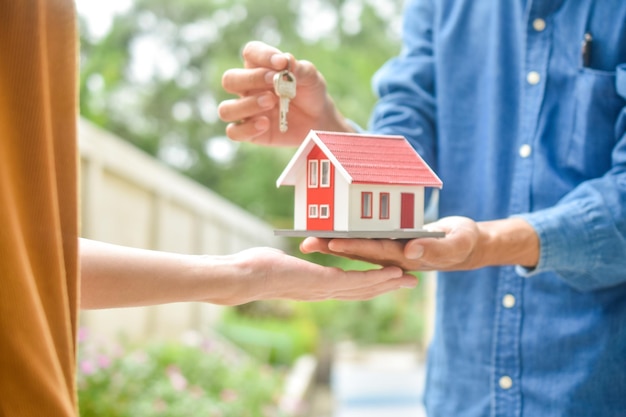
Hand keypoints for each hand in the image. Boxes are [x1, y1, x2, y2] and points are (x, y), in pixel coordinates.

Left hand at [206, 247, 416, 304]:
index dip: (370, 285)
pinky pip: (356, 280)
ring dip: (388, 284)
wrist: (241, 278)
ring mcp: (324, 289)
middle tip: (410, 283)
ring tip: (410, 279)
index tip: (387, 279)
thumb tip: (285, 259)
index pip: (348, 289)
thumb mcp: (278, 264)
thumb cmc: (253, 269)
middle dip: (387, 288)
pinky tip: (392, 272)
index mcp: (314, 288)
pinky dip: (377, 277)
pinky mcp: (323, 283)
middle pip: (363, 292)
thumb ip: (290, 264)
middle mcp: (322, 293)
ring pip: (365, 288)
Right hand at [217, 41, 351, 146]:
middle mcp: (247, 88)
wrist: (319, 120)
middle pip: (230, 79)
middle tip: (273, 82)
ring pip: (226, 109)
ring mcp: (246, 111)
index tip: (281, 63)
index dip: (262, 55)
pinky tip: (266, 124)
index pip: (250, 53)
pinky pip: (234, 132)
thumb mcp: (311, 77)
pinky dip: (247, 129)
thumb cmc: (311, 93)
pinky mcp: (249, 132)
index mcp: (260, 67)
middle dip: (250, 79)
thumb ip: (300, 68)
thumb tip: (286, 60)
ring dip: (246, 105)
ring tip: (271, 102)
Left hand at [300, 217, 483, 271]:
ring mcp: (390, 253)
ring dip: (332, 245)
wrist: (465, 246)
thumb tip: (410, 252)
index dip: (352, 246)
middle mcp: (392, 258)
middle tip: (306, 243)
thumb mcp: (457, 242)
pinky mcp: (389, 246)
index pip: (374, 251)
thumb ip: (435, 248)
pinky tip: (329, 235)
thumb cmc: (464, 242)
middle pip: (357, 253)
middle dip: (331, 247)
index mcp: (405, 257)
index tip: (330, 241)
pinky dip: (346, 239)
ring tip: (308, 240)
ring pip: (356, 249)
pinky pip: (364, 243)